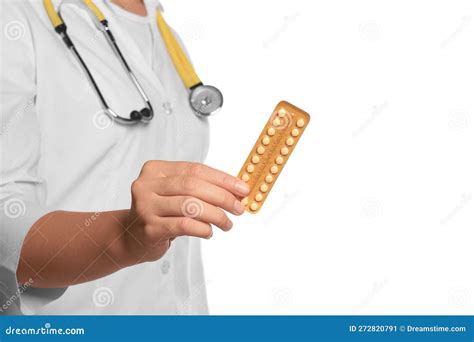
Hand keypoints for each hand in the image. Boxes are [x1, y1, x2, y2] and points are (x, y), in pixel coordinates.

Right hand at [123, 160, 249, 263]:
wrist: (131, 237)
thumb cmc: (160, 213)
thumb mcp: (175, 194)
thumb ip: (200, 187)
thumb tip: (236, 190)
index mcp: (155, 170)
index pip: (195, 169)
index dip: (222, 179)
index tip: (242, 189)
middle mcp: (146, 185)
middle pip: (193, 185)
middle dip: (222, 197)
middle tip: (239, 208)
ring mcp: (145, 206)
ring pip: (190, 205)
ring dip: (216, 215)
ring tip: (227, 223)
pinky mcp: (149, 228)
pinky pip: (184, 225)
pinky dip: (203, 228)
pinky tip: (209, 232)